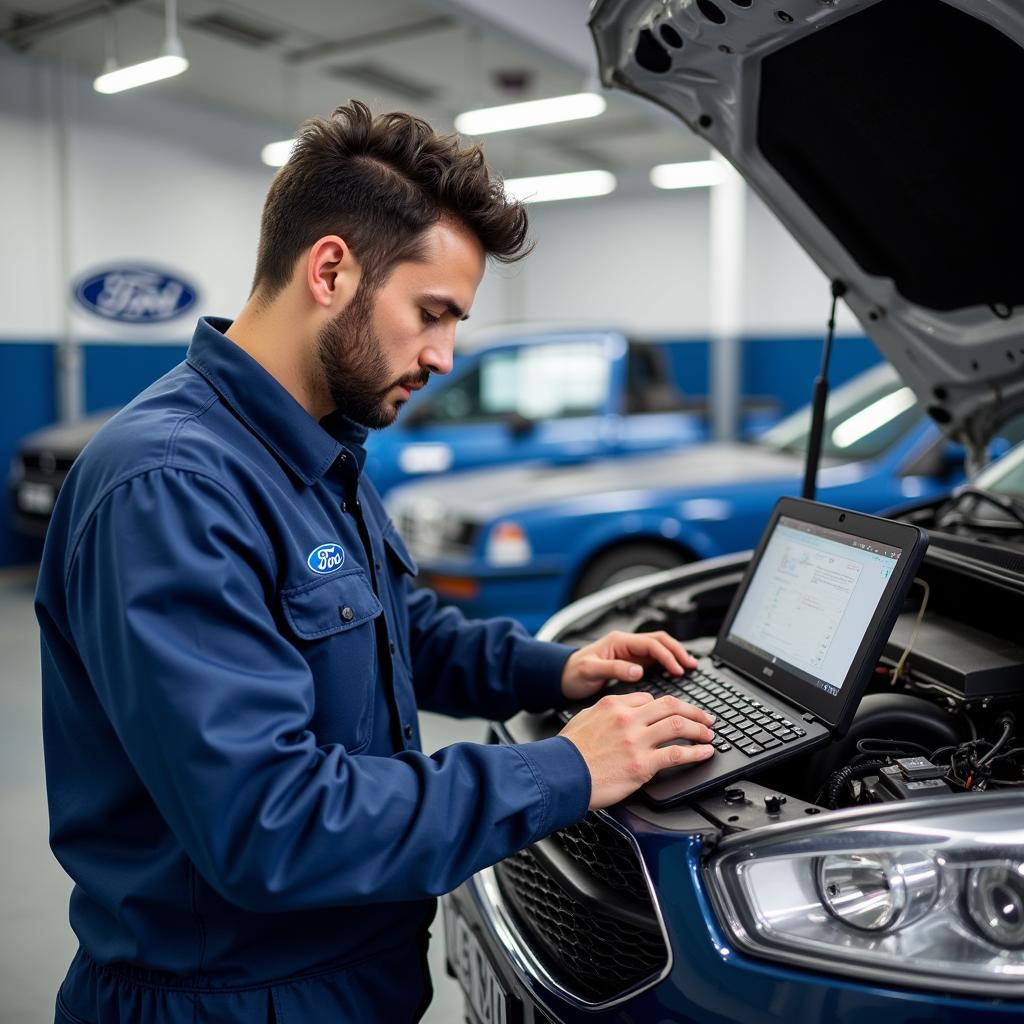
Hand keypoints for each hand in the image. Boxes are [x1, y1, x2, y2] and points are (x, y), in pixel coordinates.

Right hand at [559, 692, 714, 808]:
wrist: (560, 774)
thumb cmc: (567, 752)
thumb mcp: (584, 719)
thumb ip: (606, 712)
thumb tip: (622, 711)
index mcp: (614, 704)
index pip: (649, 699)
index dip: (667, 707)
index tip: (676, 714)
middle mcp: (628, 718)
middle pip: (670, 706)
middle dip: (693, 711)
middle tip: (705, 718)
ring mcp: (637, 740)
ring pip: (678, 725)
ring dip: (699, 729)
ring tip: (709, 734)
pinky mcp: (642, 764)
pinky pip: (677, 754)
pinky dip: (696, 752)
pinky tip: (705, 753)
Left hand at [560, 630, 697, 701]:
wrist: (563, 677)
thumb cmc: (574, 673)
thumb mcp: (590, 671)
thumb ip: (613, 669)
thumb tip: (638, 671)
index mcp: (619, 641)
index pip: (650, 644)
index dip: (667, 656)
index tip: (678, 669)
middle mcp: (626, 644)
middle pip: (659, 641)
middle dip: (677, 651)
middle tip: (691, 665)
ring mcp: (630, 652)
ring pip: (659, 648)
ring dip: (675, 654)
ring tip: (690, 666)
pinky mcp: (631, 662)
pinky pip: (654, 659)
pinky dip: (667, 662)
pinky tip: (676, 671)